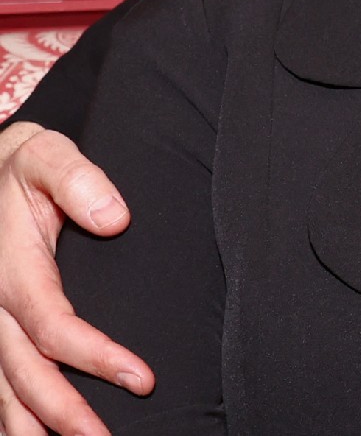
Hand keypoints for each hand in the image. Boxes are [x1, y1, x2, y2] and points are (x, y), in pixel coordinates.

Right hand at [0, 125, 152, 435]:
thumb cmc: (24, 166)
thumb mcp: (48, 156)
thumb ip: (78, 180)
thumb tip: (115, 218)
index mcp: (10, 267)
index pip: (51, 326)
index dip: (94, 356)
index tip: (142, 378)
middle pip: (24, 373)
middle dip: (65, 413)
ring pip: (2, 390)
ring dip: (37, 427)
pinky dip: (11, 414)